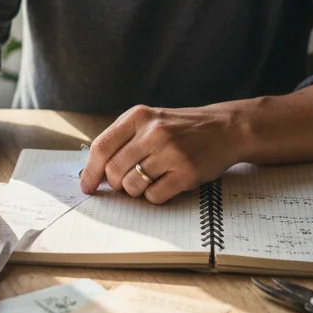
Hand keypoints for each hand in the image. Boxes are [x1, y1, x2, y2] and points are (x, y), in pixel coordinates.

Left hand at [79, 104, 247, 203]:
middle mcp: (153, 131)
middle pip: (114, 170)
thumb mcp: (151, 121)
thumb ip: (124, 140)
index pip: (101, 147)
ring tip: (152, 179)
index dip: (90, 171)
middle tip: (127, 182)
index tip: (87, 186)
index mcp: (138, 116)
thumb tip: (94, 173)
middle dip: (116, 184)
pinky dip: (155, 196)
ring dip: (136, 190)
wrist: (225, 128)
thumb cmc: (182, 129)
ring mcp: (171, 152)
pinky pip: (154, 196)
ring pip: (132, 186)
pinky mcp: (185, 172)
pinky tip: (167, 183)